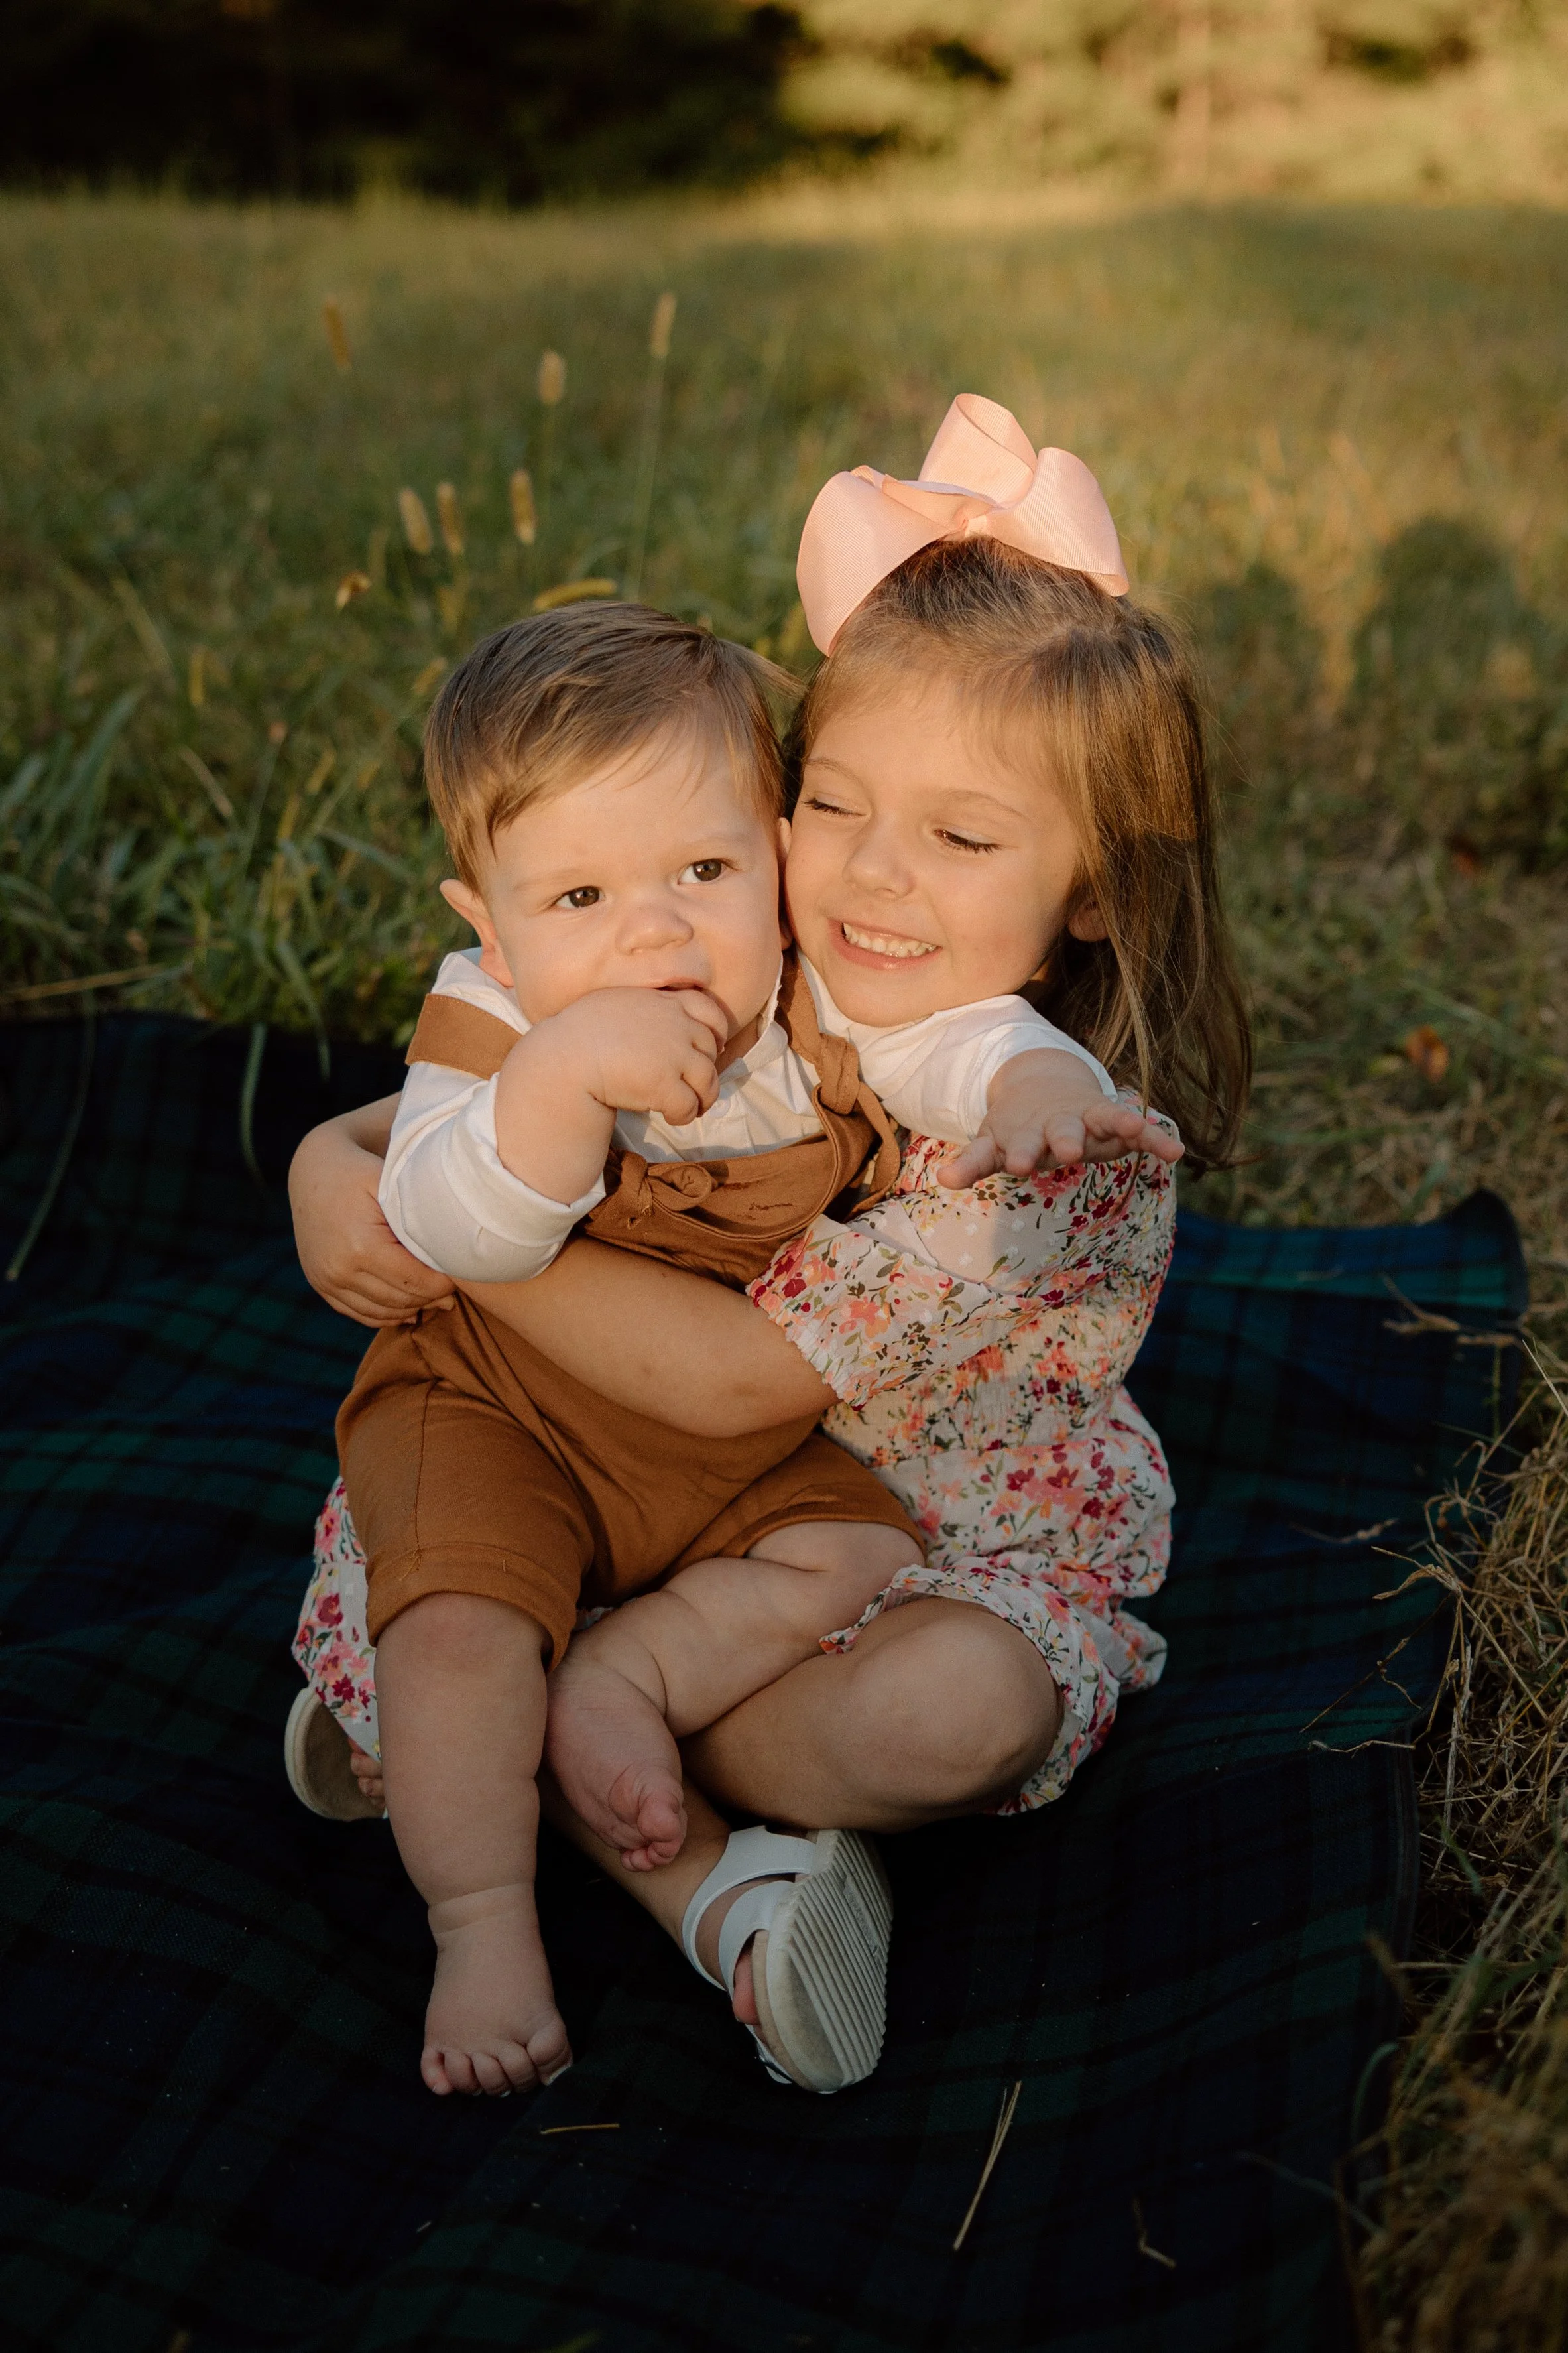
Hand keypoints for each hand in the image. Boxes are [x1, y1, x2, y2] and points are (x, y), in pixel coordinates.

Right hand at [289, 1098, 456, 1326]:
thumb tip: (459, 1251)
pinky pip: (361, 1313)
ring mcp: (325, 1281)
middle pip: (401, 1301)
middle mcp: (338, 1269)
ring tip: (435, 1294)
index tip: (462, 1270)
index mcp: (360, 1246)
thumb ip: (425, 1214)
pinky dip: (387, 1313)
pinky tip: (409, 1302)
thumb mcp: (393, 1182)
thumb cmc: (364, 1169)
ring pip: (382, 1313)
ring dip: (413, 1307)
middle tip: (454, 1285)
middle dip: (432, 1297)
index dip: (445, 1282)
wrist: (314, 1167)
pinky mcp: (321, 1285)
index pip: (416, 1282)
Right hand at [494, 986, 728, 1207]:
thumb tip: (653, 1024)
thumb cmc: (578, 1033)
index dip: (717, 1031)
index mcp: (663, 1001)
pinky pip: (689, 1105)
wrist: (563, 1059)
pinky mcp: (665, 1085)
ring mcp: (673, 1054)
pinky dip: (685, 1115)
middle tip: (696, 1087)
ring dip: (703, 1098)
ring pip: (708, 1080)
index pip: (710, 1009)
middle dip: (707, 1070)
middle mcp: (675, 1024)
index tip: (713, 1047)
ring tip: (690, 1107)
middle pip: (712, 1049)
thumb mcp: (614, 1003)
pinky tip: (671, 1117)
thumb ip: (643, 1008)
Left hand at [935, 1050, 1184, 1187]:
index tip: (1022, 1164)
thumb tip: (942, 1178)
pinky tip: (1176, 1152)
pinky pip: (1136, 1131)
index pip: (1019, 1143)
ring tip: (1139, 1130)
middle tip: (1067, 1150)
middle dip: (1063, 1140)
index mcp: (1023, 1132)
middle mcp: (1056, 1123)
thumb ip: (972, 1162)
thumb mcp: (993, 1143)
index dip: (1020, 1152)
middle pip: (1060, 1130)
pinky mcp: (1112, 1122)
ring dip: (1118, 1127)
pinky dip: (1154, 1138)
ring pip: (1103, 1120)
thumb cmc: (1018, 1128)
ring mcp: (1086, 1120)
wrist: (1045, 1088)